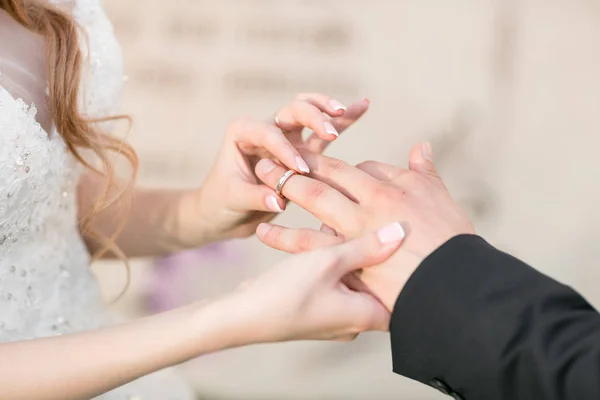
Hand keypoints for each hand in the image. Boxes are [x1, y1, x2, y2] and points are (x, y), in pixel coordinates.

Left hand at [192, 94, 368, 242]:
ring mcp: (286, 137)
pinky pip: (322, 134)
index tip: (300, 171)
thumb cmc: (221, 201)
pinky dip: (341, 121)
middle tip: (330, 132)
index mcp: (243, 132)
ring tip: (347, 110)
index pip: (268, 133)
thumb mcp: (232, 199)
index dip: (285, 149)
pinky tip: (362, 106)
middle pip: (292, 111)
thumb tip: (280, 201)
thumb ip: (256, 196)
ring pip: (310, 114)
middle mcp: (265, 128)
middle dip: (312, 117)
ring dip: (328, 111)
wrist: (225, 212)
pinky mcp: (301, 151)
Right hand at [220, 222, 404, 344]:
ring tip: (336, 235)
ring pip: (353, 283)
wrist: (243, 315)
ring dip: (347, 260)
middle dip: (370, 258)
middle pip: (376, 285)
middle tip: (364, 231)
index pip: (400, 294)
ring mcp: (334, 319)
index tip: (398, 242)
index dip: (401, 267)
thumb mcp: (329, 261)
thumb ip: (366, 246)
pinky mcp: (317, 312)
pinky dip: (332, 268)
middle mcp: (354, 323)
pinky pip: (334, 287)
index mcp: (366, 316)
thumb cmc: (286, 293)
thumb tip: (399, 232)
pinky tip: (320, 248)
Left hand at [253, 143, 474, 310]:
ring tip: (262, 176)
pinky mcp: (344, 259)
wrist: (451, 284)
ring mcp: (353, 230)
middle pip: (328, 175)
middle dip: (301, 163)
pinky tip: (263, 230)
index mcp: (391, 187)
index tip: (325, 169)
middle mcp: (368, 203)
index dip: (340, 168)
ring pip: (313, 200)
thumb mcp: (441, 199)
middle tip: (275, 155)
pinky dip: (283, 235)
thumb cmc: (451, 243)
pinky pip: (306, 244)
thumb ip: (425, 172)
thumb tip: (421, 147)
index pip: (359, 168)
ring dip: (286, 185)